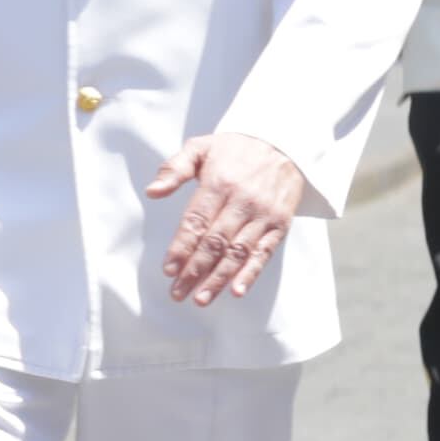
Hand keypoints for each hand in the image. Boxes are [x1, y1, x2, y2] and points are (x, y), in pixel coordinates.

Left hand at [147, 133, 311, 304]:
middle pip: (215, 242)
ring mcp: (264, 214)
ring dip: (219, 278)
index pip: (196, 221)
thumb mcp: (201, 147)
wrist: (286, 142)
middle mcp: (243, 201)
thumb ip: (174, 168)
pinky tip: (238, 290)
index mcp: (219, 183)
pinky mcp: (280, 223)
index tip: (168, 270)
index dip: (181, 248)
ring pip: (238, 251)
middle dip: (195, 271)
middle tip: (178, 293)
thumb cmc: (236, 148)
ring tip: (201, 299)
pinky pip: (265, 252)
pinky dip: (252, 273)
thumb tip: (153, 191)